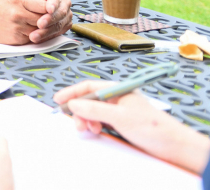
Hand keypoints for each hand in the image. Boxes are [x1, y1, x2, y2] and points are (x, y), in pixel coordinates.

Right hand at [0, 0, 47, 44]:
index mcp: (17, 0)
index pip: (44, 5)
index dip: (50, 8)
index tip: (51, 9)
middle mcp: (18, 14)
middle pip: (44, 18)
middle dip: (47, 19)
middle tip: (47, 18)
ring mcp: (17, 28)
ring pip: (40, 30)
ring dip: (41, 28)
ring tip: (38, 24)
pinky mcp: (16, 39)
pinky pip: (32, 38)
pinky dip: (33, 35)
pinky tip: (28, 30)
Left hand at [18, 0, 71, 42]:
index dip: (53, 3)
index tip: (48, 9)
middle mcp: (65, 3)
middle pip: (60, 13)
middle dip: (50, 20)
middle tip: (39, 25)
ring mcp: (66, 15)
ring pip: (60, 24)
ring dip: (48, 32)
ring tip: (35, 36)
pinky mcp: (65, 25)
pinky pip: (59, 32)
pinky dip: (48, 37)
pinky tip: (39, 40)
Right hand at [54, 80, 209, 174]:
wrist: (173, 146)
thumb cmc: (153, 127)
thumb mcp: (120, 117)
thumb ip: (95, 109)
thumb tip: (74, 103)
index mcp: (119, 90)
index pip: (90, 87)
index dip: (73, 92)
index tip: (59, 100)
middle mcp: (118, 99)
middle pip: (90, 100)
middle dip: (80, 110)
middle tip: (76, 122)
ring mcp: (120, 111)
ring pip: (94, 112)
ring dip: (88, 120)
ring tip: (90, 129)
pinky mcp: (122, 123)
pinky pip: (101, 121)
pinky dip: (95, 125)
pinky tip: (97, 131)